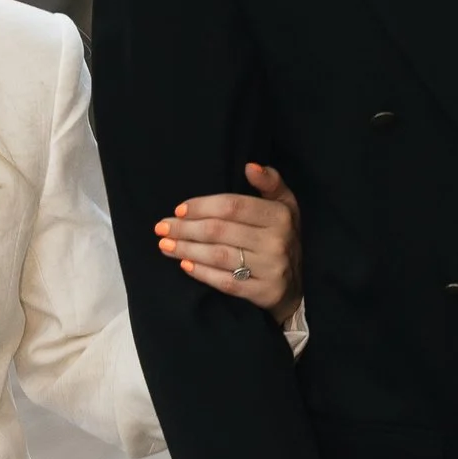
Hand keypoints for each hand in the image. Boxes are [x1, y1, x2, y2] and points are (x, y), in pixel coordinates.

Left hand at [153, 162, 301, 324]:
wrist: (295, 286)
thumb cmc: (281, 237)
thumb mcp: (284, 206)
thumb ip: (270, 183)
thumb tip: (250, 166)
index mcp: (280, 215)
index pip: (233, 206)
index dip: (202, 206)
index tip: (178, 209)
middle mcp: (277, 241)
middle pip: (220, 231)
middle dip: (185, 228)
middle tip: (162, 228)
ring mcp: (271, 268)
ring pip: (219, 256)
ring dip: (186, 249)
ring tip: (165, 245)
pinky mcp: (264, 292)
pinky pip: (226, 282)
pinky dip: (202, 273)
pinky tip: (184, 265)